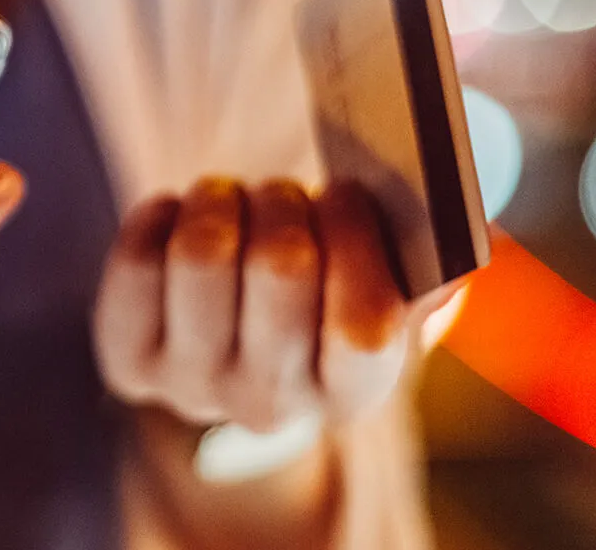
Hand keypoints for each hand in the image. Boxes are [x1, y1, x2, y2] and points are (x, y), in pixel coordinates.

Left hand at [92, 178, 427, 435]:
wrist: (235, 347)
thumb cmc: (322, 294)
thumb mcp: (384, 287)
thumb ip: (427, 264)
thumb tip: (467, 236)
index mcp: (352, 392)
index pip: (364, 328)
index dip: (355, 238)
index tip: (346, 190)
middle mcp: (270, 405)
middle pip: (281, 268)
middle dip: (285, 203)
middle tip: (284, 192)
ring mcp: (192, 388)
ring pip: (202, 253)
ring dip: (222, 200)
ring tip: (233, 199)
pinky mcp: (128, 360)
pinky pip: (137, 257)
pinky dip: (161, 214)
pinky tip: (181, 215)